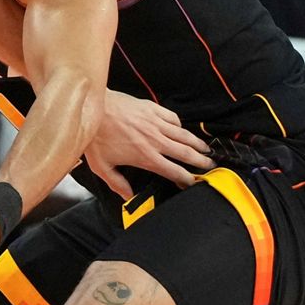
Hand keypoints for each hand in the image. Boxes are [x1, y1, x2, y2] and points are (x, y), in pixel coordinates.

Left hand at [83, 91, 214, 199]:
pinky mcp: (152, 109)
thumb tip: (128, 197)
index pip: (174, 171)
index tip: (193, 183)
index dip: (186, 179)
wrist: (93, 108)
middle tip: (211, 166)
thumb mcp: (102, 166)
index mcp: (146, 156)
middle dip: (201, 161)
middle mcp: (155, 140)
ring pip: (184, 135)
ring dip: (197, 143)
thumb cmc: (95, 137)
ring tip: (206, 149)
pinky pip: (172, 118)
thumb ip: (117, 183)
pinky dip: (179, 125)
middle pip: (186, 153)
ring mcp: (155, 123)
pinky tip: (180, 129)